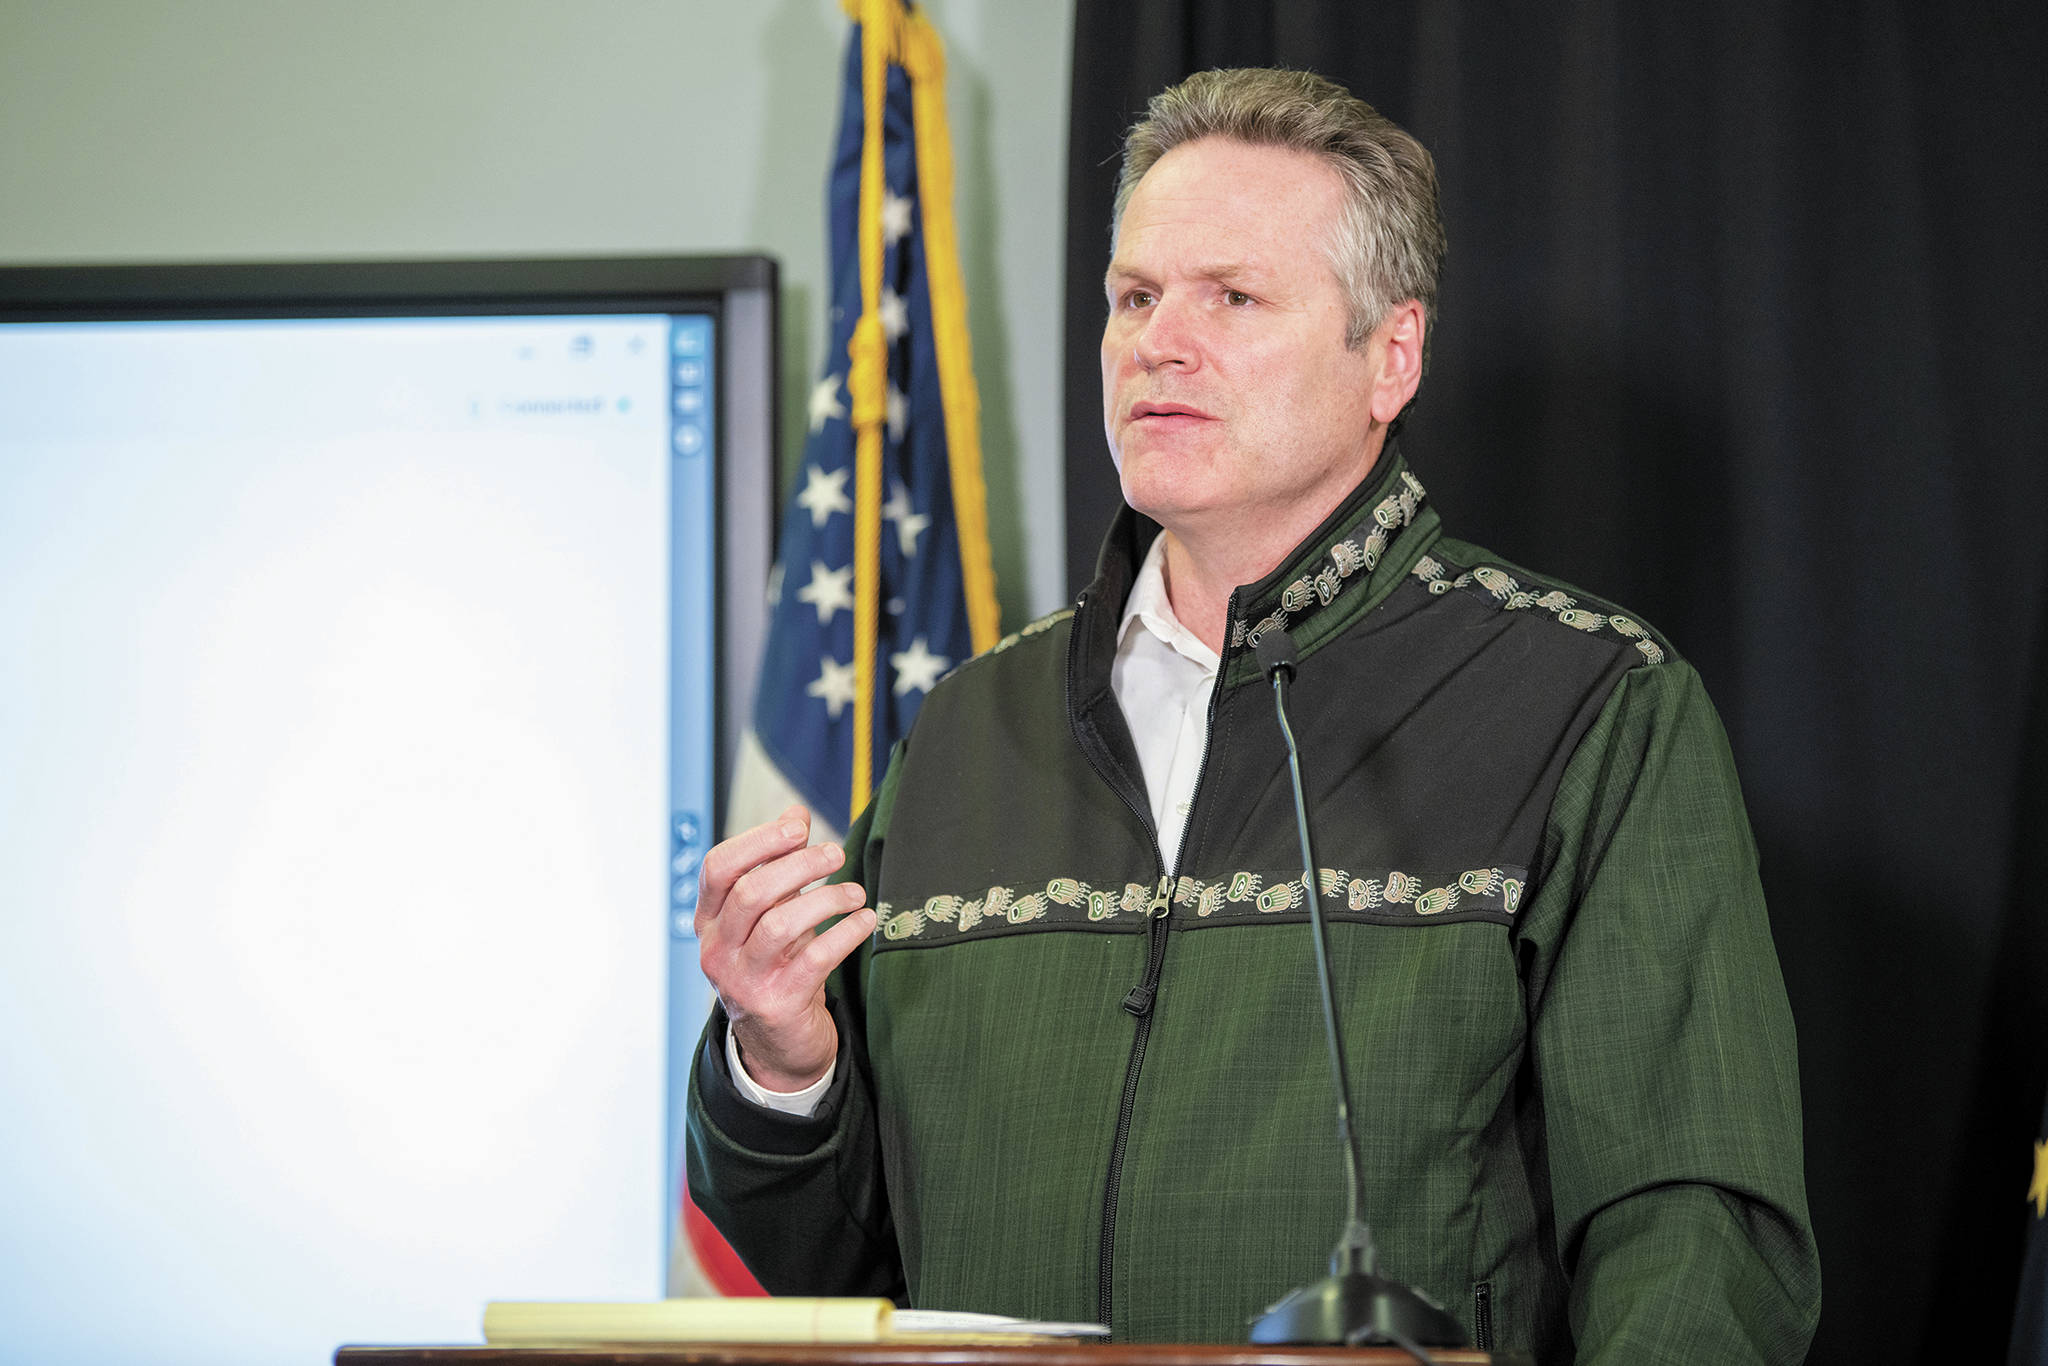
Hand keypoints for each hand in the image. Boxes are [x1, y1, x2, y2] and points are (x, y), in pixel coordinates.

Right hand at [694, 804, 876, 1091]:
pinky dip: (845, 933)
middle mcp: (717, 950)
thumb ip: (778, 865)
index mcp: (709, 921)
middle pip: (752, 892)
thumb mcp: (770, 914)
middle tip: (837, 854)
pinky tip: (864, 920)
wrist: (777, 1044)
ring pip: (780, 924)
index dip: (759, 840)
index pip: (718, 868)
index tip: (800, 826)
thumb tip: (796, 812)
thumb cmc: (775, 966)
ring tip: (855, 892)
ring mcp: (743, 980)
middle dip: (800, 865)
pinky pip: (814, 959)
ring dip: (826, 899)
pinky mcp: (776, 1004)